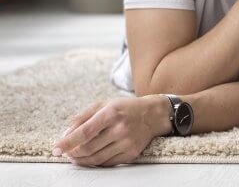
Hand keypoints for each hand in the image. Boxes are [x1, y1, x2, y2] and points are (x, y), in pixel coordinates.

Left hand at [53, 95, 170, 166]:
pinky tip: (90, 157)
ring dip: (81, 160)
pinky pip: (107, 163)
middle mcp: (120, 129)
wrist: (153, 115)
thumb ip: (82, 117)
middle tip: (66, 152)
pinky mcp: (131, 154)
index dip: (67, 142)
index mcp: (111, 113)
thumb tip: (65, 135)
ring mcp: (127, 143)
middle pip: (88, 148)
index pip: (84, 132)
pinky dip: (95, 162)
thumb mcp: (103, 104)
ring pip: (96, 159)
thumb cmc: (124, 108)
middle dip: (72, 153)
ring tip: (75, 156)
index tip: (55, 149)